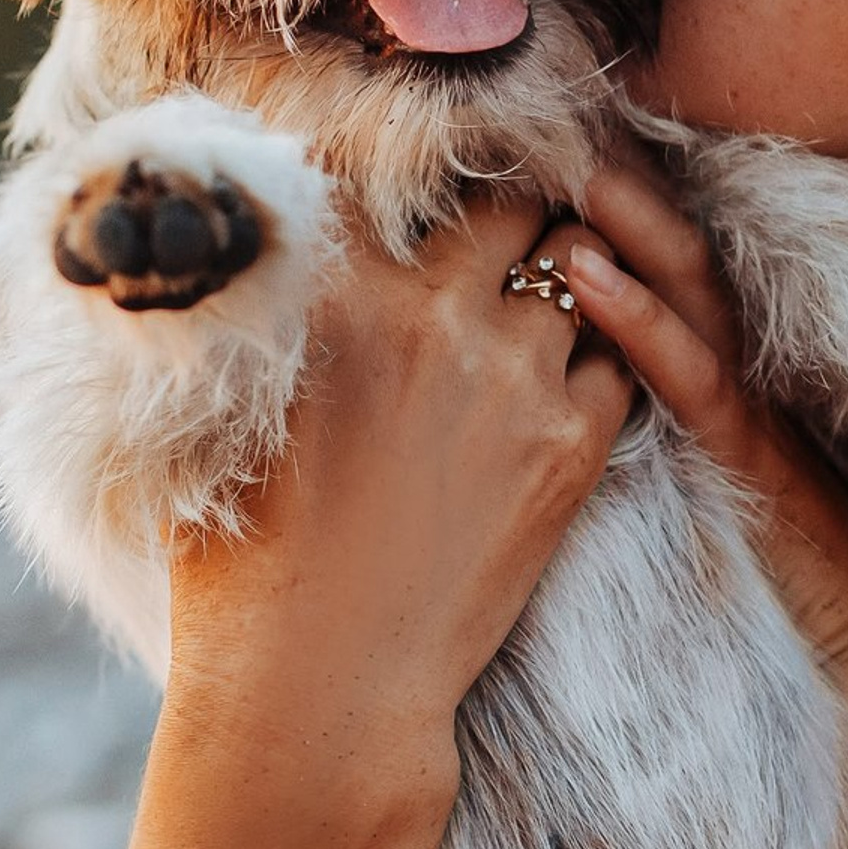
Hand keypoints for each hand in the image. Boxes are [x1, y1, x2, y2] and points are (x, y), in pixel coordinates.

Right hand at [161, 193, 633, 826]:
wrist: (322, 686)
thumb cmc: (245, 556)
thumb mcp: (227, 402)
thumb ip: (268, 300)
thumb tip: (270, 226)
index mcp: (330, 288)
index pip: (390, 172)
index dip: (420, 162)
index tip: (435, 162)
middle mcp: (428, 311)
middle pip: (511, 202)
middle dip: (518, 206)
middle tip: (519, 223)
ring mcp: (511, 372)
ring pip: (579, 267)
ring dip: (571, 275)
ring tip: (557, 292)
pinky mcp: (573, 441)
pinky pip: (620, 354)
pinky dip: (605, 352)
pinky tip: (575, 371)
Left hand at [567, 154, 847, 725]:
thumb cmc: (764, 571)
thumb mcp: (693, 474)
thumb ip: (643, 409)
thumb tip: (561, 364)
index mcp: (719, 364)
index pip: (659, 256)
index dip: (604, 197)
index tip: (531, 146)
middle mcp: (741, 362)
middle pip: (673, 242)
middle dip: (610, 180)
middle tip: (540, 122)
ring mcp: (752, 402)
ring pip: (687, 286)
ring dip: (622, 221)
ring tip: (557, 167)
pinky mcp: (753, 453)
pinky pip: (692, 371)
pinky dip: (637, 317)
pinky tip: (584, 274)